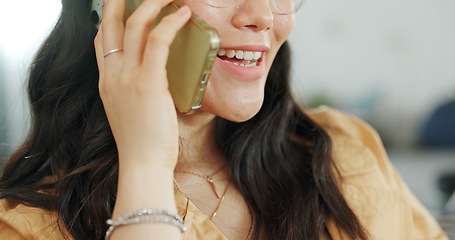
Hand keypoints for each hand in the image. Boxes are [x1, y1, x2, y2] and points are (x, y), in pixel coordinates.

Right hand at [94, 0, 190, 169]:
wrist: (142, 165)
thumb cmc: (143, 142)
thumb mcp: (131, 111)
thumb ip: (137, 90)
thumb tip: (158, 77)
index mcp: (107, 82)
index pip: (102, 38)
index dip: (112, 16)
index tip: (126, 5)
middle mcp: (112, 75)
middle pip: (112, 23)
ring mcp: (126, 78)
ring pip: (134, 25)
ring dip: (153, 3)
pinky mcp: (147, 83)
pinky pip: (157, 42)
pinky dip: (170, 23)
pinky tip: (183, 14)